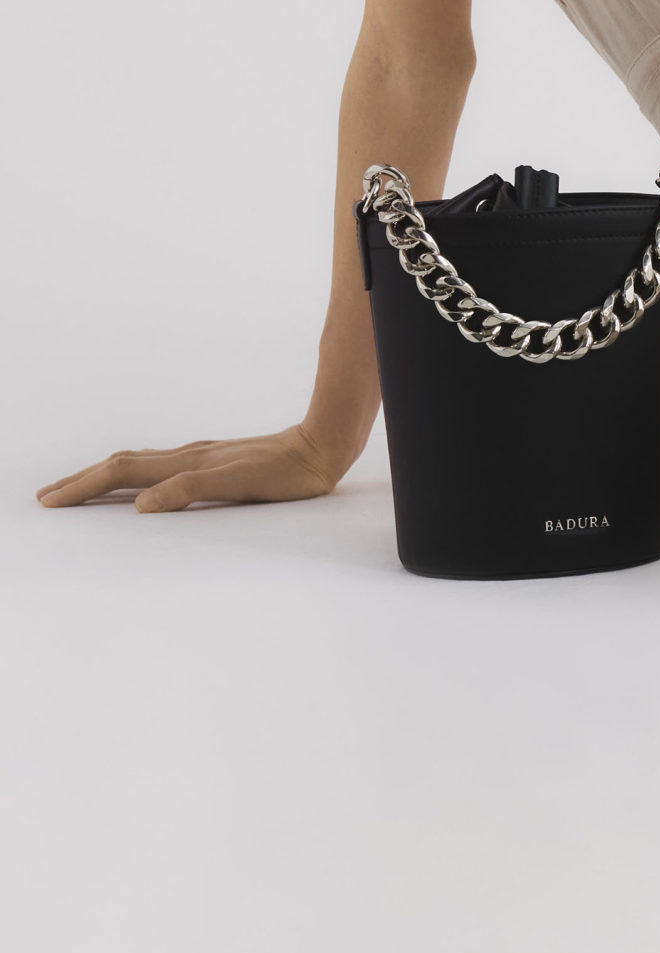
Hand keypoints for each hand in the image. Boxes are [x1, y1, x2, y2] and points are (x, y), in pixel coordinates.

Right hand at [37, 425, 343, 512]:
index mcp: (186, 463)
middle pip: (121, 466)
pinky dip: (134, 474)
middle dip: (82, 481)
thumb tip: (141, 504)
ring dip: (103, 476)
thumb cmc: (285, 472)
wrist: (321, 448)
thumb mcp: (239, 484)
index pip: (121, 473)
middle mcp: (187, 456)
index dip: (84, 487)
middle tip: (47, 496)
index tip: (51, 500)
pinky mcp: (215, 461)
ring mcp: (200, 457)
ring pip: (139, 464)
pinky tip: (139, 480)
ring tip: (79, 486)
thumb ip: (190, 490)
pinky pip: (161, 466)